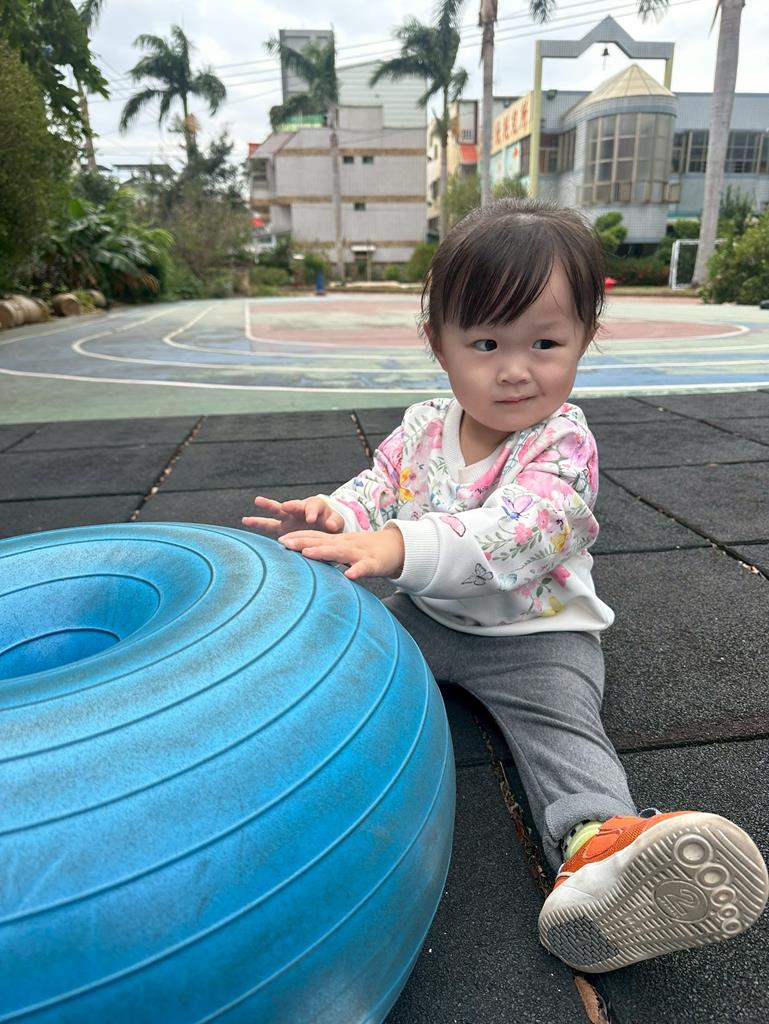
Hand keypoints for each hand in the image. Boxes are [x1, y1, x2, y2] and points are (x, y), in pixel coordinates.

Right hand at [242, 495, 344, 537]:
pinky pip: (268, 525)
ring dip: (269, 506)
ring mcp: (289, 518)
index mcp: (316, 507)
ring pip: (277, 511)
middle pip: (293, 504)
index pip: (313, 506)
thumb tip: (331, 526)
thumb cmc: (331, 525)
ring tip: (258, 500)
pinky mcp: (281, 528)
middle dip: (289, 505)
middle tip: (285, 506)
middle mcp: (300, 509)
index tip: (311, 519)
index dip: (311, 512)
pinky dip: (258, 523)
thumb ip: (334, 523)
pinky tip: (245, 520)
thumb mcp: (336, 523)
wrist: (323, 529)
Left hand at [279, 527, 404, 580]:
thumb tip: (305, 563)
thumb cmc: (366, 552)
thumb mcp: (344, 551)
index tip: (279, 541)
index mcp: (338, 542)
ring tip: (307, 553)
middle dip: (302, 541)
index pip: (315, 538)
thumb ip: (327, 555)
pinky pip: (365, 567)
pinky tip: (349, 575)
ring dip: (323, 552)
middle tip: (283, 542)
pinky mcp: (374, 563)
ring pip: (339, 551)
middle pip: (322, 541)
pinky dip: (357, 570)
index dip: (298, 538)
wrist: (397, 547)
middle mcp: (346, 544)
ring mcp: (360, 553)